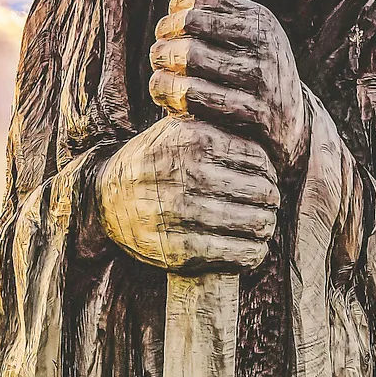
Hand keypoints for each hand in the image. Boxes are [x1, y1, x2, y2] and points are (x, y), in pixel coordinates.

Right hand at [96, 115, 278, 273]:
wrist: (106, 200)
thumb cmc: (155, 161)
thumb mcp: (178, 128)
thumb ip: (215, 122)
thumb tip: (266, 123)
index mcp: (193, 139)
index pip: (259, 160)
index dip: (268, 173)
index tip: (264, 180)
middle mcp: (188, 174)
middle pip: (261, 192)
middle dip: (269, 201)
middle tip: (267, 206)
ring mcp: (183, 215)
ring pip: (255, 224)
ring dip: (264, 228)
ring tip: (261, 226)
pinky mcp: (181, 250)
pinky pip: (239, 254)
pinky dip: (253, 253)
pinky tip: (252, 249)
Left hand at [149, 0, 308, 176]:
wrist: (292, 127)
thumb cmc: (258, 78)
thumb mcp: (252, 41)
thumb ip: (221, 20)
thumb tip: (175, 4)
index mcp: (259, 20)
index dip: (176, 11)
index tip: (167, 28)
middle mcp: (263, 43)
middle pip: (191, 24)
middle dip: (166, 39)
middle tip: (157, 54)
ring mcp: (260, 77)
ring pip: (190, 58)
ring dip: (162, 66)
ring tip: (157, 77)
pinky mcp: (252, 111)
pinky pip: (196, 96)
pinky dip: (171, 94)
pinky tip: (165, 97)